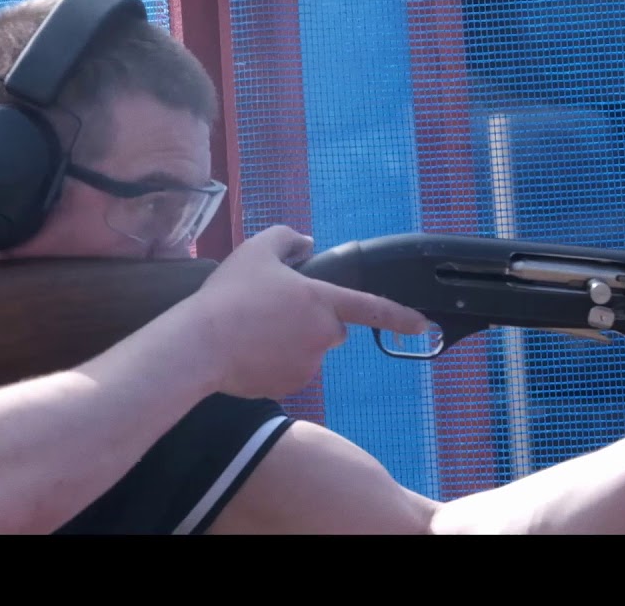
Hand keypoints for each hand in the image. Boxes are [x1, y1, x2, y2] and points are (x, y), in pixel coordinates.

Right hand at [188, 225, 429, 399]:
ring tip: (251, 331)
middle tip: (272, 311)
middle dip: (311, 321)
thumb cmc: (229, 295)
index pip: (373, 309)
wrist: (200, 344)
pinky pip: (288, 371)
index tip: (423, 325)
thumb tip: (306, 244)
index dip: (402, 317)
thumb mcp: (257, 250)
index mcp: (322, 300)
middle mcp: (323, 336)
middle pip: (331, 328)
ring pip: (307, 350)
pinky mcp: (289, 386)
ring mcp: (308, 365)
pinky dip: (274, 363)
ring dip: (289, 342)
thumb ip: (288, 238)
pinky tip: (247, 352)